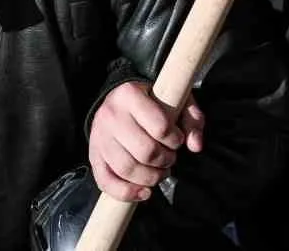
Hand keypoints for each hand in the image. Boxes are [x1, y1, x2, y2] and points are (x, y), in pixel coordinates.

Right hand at [87, 82, 205, 202]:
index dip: (175, 139)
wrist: (118, 100)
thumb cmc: (152, 101)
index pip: (160, 127)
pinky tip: (144, 192)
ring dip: (150, 178)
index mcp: (129, 94)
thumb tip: (195, 146)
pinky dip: (126, 193)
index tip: (177, 139)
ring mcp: (99, 137)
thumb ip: (192, 119)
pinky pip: (106, 182)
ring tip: (161, 172)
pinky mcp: (93, 156)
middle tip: (171, 158)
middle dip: (165, 161)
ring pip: (126, 169)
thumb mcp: (176, 100)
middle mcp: (111, 115)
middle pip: (144, 151)